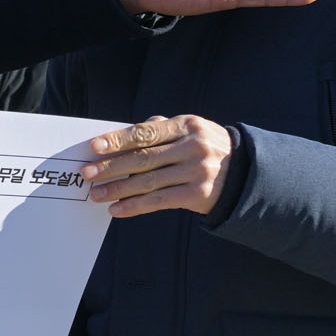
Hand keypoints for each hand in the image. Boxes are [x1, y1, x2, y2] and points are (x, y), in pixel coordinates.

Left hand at [82, 115, 233, 217]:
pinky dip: (135, 206)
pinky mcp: (199, 194)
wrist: (248, 173)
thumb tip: (122, 135)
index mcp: (188, 125)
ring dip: (118, 189)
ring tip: (97, 194)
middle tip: (87, 173)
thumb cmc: (206, 147)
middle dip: (111, 167)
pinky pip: (160, 201)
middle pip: (143, 158)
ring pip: (148, 182)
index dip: (118, 140)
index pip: (146, 133)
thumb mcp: (190, 131)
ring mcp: (198, 171)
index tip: (94, 147)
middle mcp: (194, 147)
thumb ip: (160, 129)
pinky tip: (117, 209)